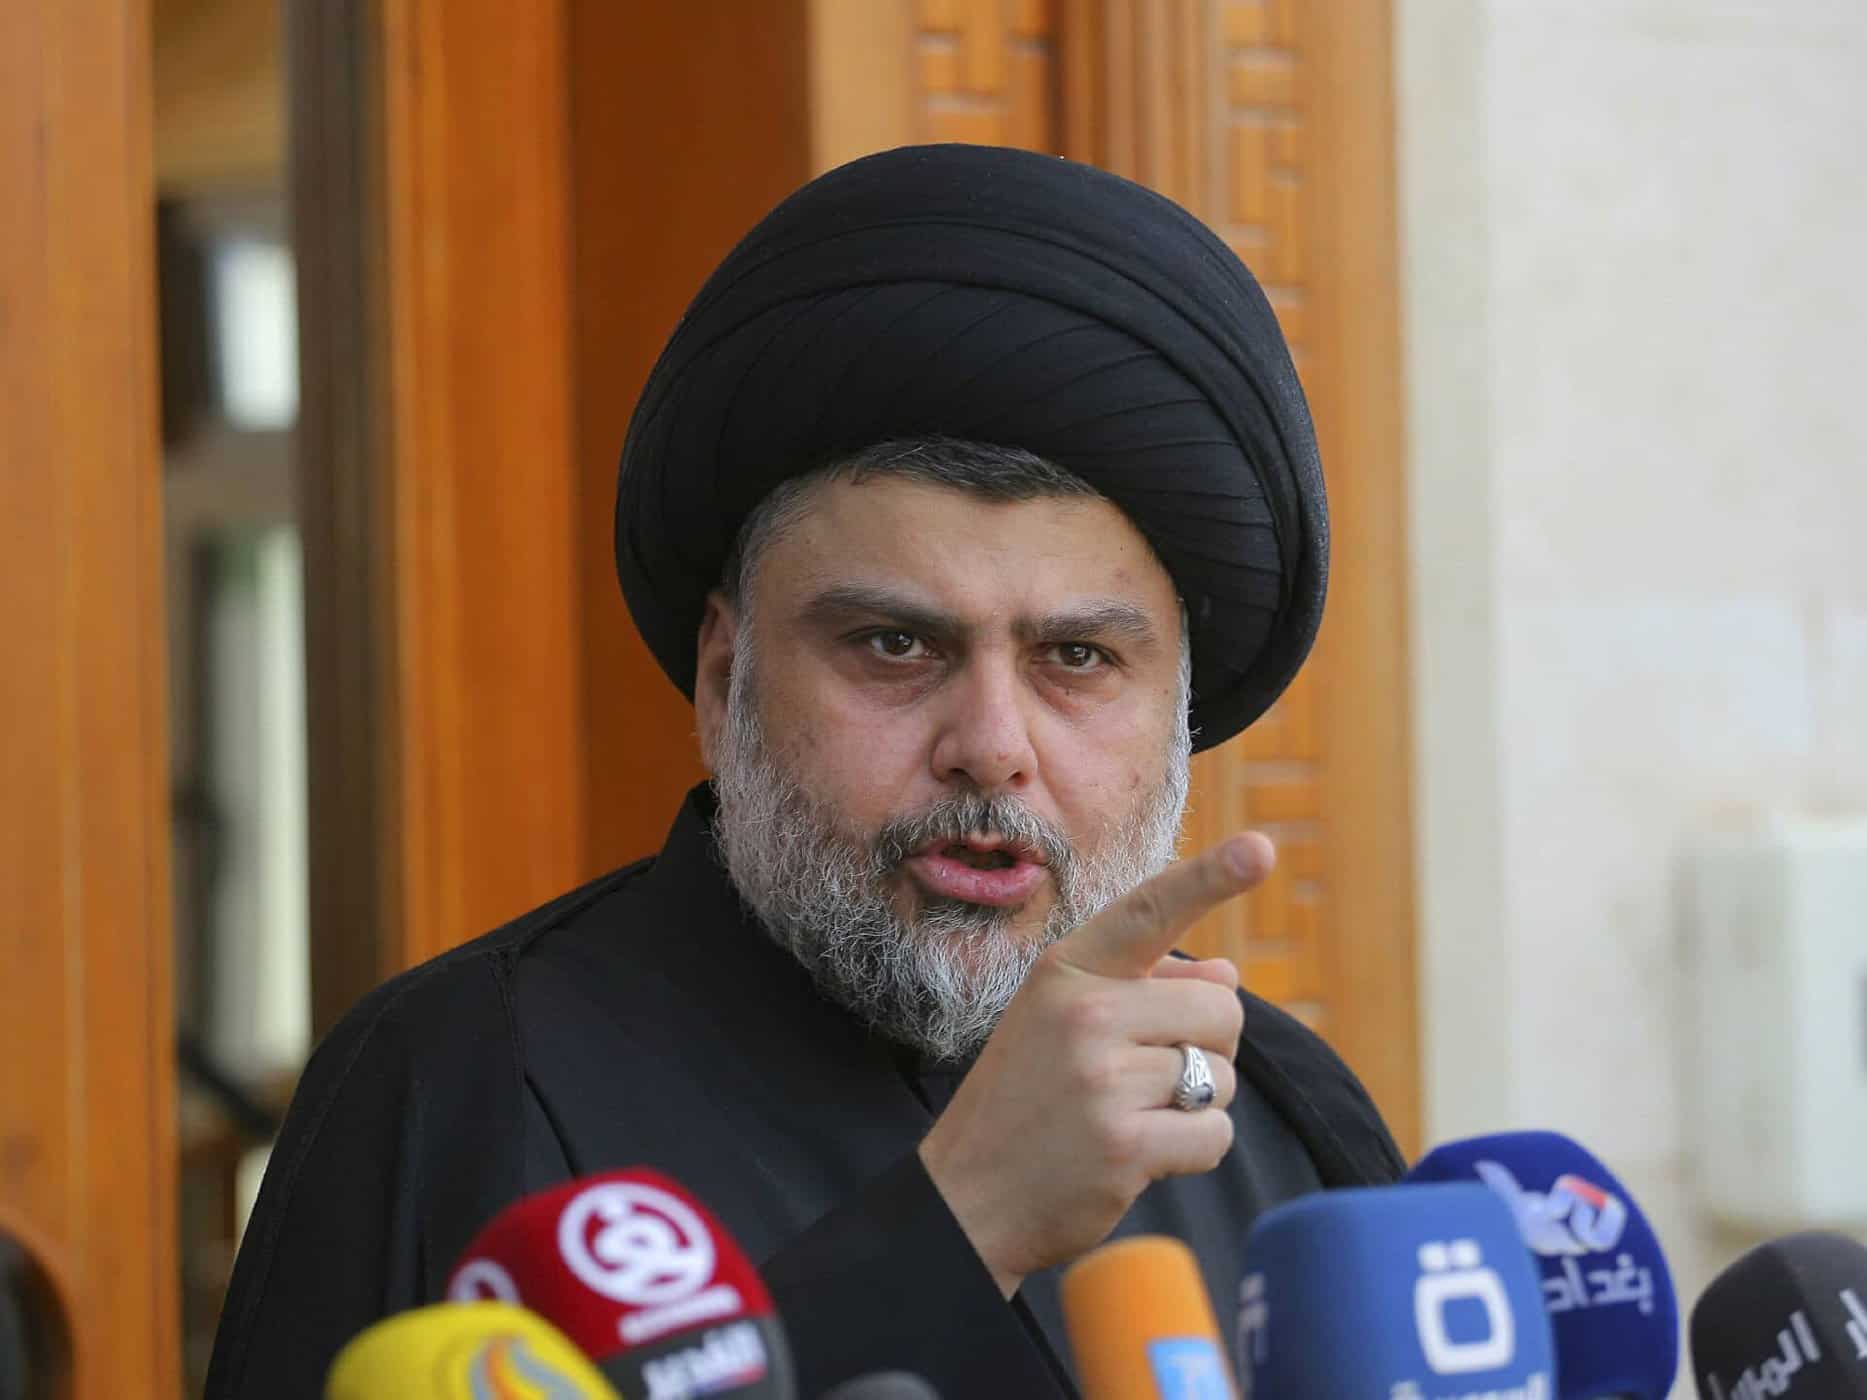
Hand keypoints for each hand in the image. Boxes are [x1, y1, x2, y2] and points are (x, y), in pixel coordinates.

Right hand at [916, 833, 1275, 1295]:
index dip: (1210, 877)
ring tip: (1128, 1116)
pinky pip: (1215, 1133)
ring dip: (1194, 1103)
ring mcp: (1103, 1078)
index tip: (1261, 848)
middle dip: (1208, 1043)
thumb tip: (1228, 974)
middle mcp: (1085, 1012)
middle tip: (1150, 1075)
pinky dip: (1192, 1149)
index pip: (1149, 911)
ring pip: (1220, 1075)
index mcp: (1067, 970)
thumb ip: (1143, 990)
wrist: (965, 1197)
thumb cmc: (1024, 1101)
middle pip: (1219, 1007)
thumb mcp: (1062, 1024)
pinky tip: (1139, 1156)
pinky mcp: (1125, 1144)